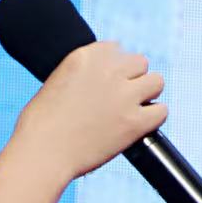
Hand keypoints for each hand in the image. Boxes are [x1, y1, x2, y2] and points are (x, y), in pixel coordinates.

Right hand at [8, 41, 167, 180]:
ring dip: (147, 93)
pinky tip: (140, 125)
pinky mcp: (134, 122)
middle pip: (140, 62)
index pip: (116, 48)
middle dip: (132, 78)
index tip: (107, 81)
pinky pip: (161, 111)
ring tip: (133, 109)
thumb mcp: (57, 82)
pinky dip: (153, 118)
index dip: (114, 67)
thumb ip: (83, 74)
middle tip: (120, 97)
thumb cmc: (40, 125)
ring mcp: (123, 96)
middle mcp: (107, 71)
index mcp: (85, 57)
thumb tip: (100, 81)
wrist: (41, 153)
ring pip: (156, 81)